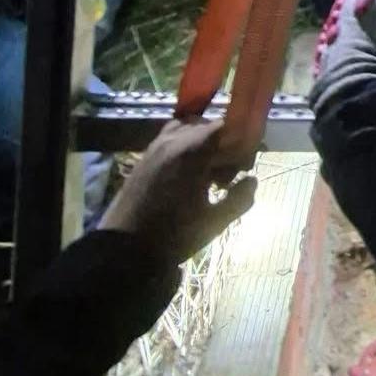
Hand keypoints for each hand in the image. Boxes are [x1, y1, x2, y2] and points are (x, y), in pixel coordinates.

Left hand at [99, 119, 257, 264]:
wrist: (123, 248)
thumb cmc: (173, 236)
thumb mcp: (214, 222)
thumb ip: (240, 199)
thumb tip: (252, 180)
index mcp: (193, 152)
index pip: (227, 127)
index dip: (242, 142)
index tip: (246, 166)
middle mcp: (174, 140)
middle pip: (209, 128)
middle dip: (225, 147)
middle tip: (229, 178)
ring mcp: (156, 146)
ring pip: (190, 130)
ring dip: (205, 146)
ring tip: (208, 176)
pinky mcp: (145, 156)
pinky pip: (172, 139)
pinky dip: (187, 148)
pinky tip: (189, 176)